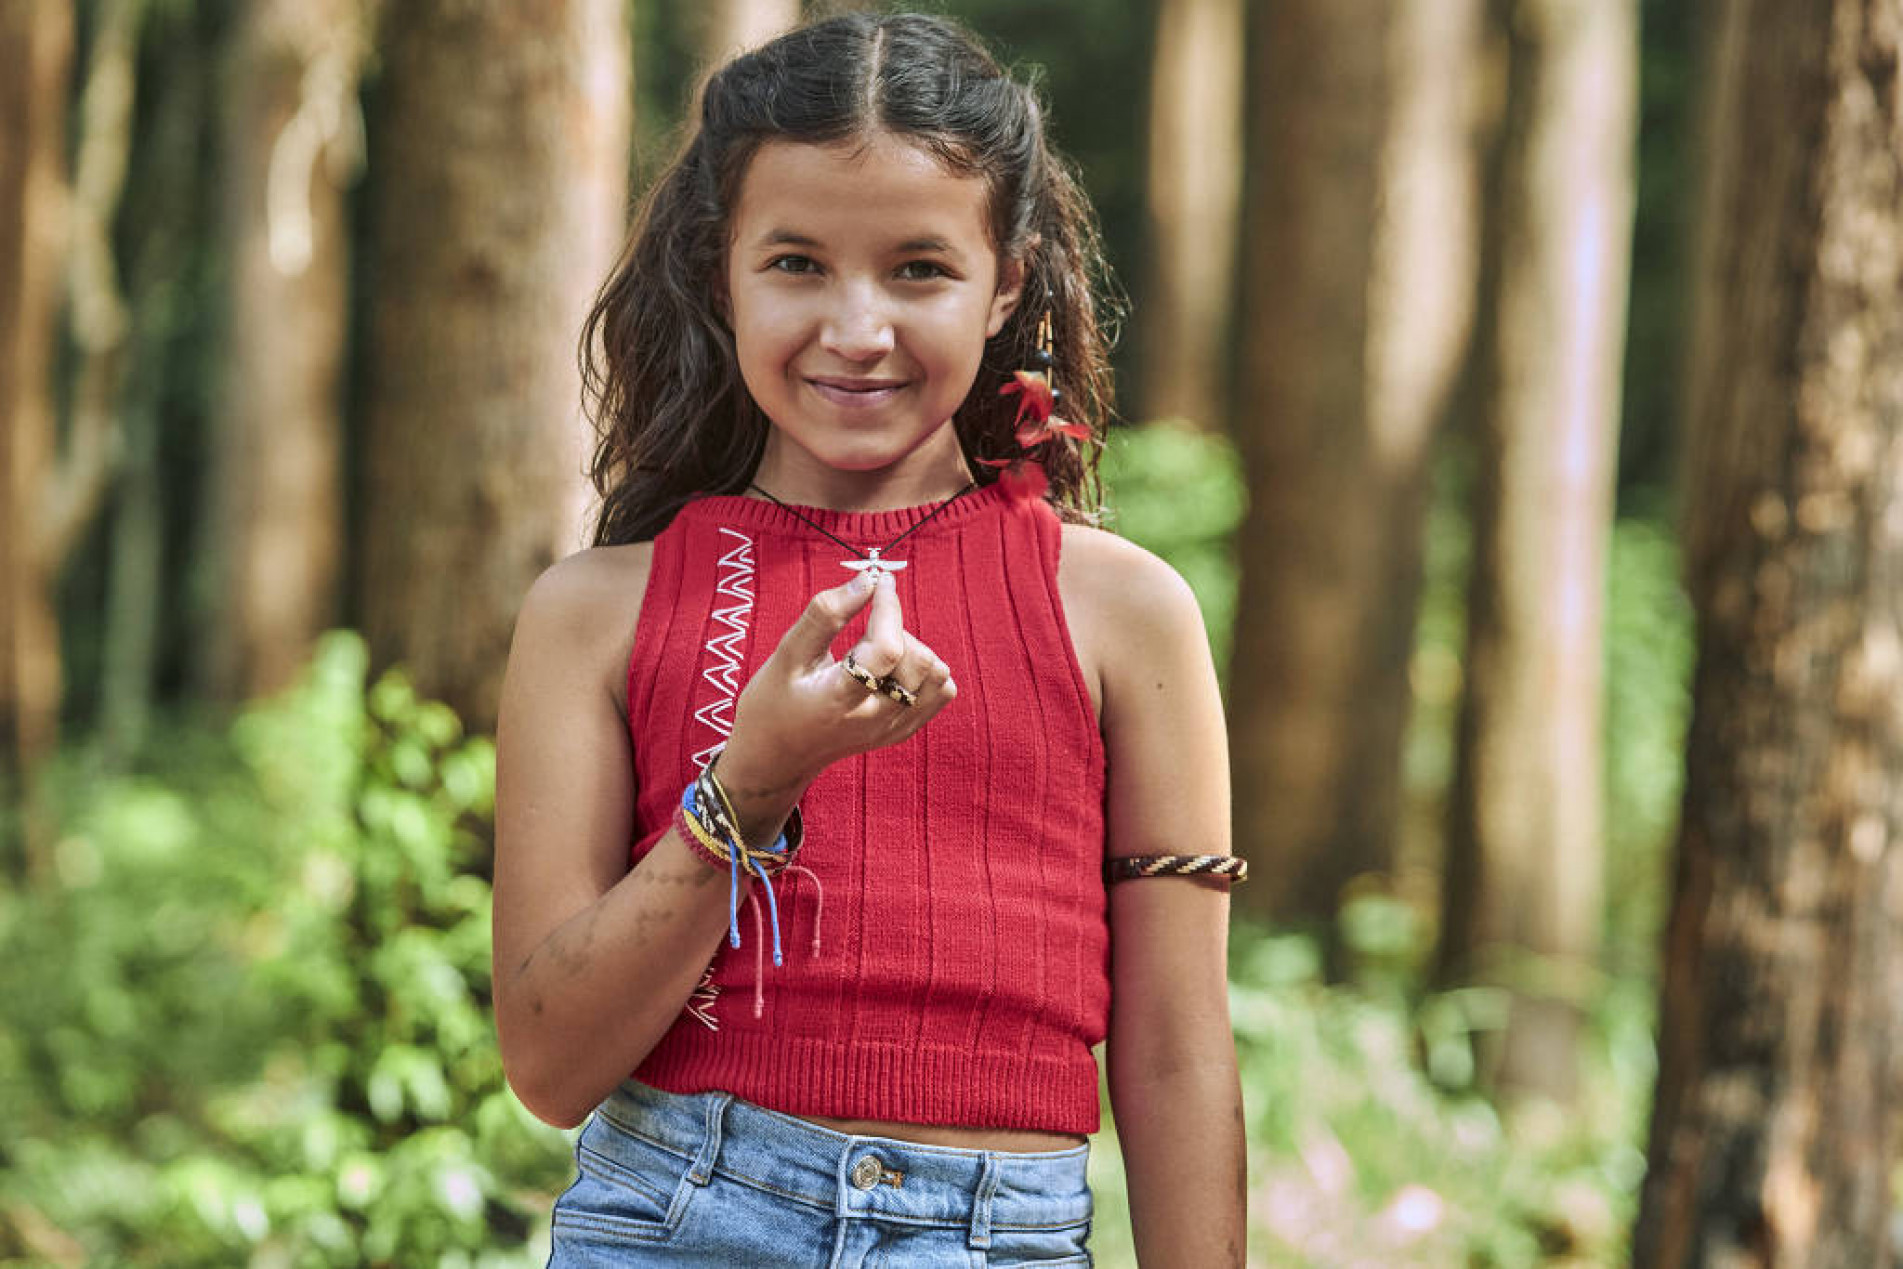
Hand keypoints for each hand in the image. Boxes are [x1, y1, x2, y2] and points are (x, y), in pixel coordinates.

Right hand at [718, 572, 955, 818]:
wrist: (776, 756)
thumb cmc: (773, 702)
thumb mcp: (787, 654)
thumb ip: (826, 614)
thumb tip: (867, 580)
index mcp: (840, 699)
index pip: (888, 649)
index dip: (888, 606)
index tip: (877, 582)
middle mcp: (874, 719)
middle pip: (920, 661)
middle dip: (898, 629)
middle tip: (865, 628)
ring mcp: (892, 730)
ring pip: (938, 676)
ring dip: (914, 650)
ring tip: (876, 652)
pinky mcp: (903, 732)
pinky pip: (940, 693)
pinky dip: (924, 672)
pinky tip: (892, 669)